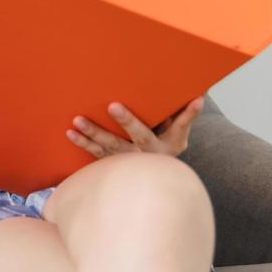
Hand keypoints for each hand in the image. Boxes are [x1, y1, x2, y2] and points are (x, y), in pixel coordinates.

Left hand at [65, 96, 205, 158]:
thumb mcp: (179, 135)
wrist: (151, 178)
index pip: (177, 127)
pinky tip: (70, 132)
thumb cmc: (165, 146)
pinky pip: (95, 153)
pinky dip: (83, 142)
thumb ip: (185, 115)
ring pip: (109, 146)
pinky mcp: (110, 162)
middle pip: (137, 137)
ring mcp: (126, 160)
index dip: (182, 115)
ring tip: (77, 120)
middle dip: (127, 121)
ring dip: (93, 133)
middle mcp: (145, 154)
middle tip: (114, 106)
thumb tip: (200, 94)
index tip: (191, 101)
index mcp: (164, 145)